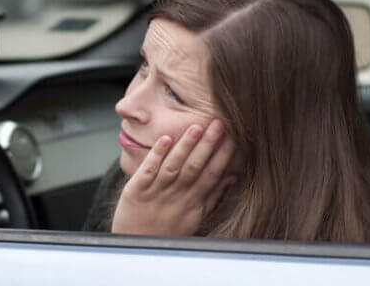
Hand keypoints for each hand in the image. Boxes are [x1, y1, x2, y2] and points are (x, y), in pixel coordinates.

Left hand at [111, 119, 235, 235]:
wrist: (137, 246)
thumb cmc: (167, 230)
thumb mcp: (195, 218)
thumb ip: (213, 197)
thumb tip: (232, 177)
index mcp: (192, 202)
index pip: (211, 175)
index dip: (223, 157)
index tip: (234, 138)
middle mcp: (176, 196)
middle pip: (194, 167)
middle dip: (208, 145)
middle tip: (218, 124)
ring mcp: (156, 192)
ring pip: (173, 166)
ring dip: (184, 146)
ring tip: (196, 127)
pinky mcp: (136, 190)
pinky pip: (147, 170)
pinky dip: (156, 155)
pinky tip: (165, 140)